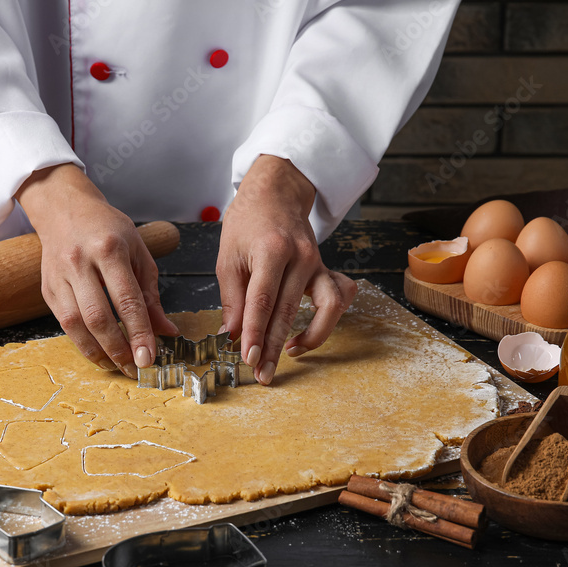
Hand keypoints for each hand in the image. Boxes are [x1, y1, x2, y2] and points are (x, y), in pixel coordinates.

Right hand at [17, 163, 178, 376]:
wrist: (64, 210)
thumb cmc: (108, 229)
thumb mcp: (138, 252)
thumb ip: (151, 294)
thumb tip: (166, 331)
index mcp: (109, 249)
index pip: (127, 299)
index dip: (139, 332)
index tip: (150, 357)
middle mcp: (80, 262)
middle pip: (98, 316)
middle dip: (118, 348)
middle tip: (135, 367)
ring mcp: (59, 276)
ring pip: (76, 323)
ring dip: (98, 351)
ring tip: (118, 366)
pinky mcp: (48, 288)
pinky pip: (64, 322)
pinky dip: (82, 342)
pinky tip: (98, 352)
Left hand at [216, 155, 356, 384]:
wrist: (276, 192)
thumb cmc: (248, 222)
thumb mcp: (228, 256)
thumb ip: (231, 298)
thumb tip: (231, 336)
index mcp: (272, 250)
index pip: (262, 300)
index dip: (255, 333)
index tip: (249, 358)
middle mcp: (301, 257)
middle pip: (288, 311)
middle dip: (275, 347)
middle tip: (264, 374)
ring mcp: (318, 263)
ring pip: (325, 308)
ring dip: (310, 337)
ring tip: (290, 354)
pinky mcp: (326, 269)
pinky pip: (339, 297)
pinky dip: (329, 319)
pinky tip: (309, 332)